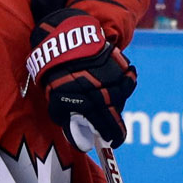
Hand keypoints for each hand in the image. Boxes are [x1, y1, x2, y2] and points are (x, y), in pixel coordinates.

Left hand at [27, 9, 136, 150]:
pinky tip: (117, 85)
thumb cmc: (56, 71)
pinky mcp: (120, 63)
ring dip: (116, 103)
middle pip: (117, 116)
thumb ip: (66, 118)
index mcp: (89, 104)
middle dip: (116, 127)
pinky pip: (129, 77)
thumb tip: (77, 135)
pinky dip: (125, 83)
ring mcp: (115, 78)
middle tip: (114, 132)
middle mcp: (105, 92)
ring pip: (122, 98)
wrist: (62, 39)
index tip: (113, 143)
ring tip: (107, 104)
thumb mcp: (54, 99)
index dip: (114, 138)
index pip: (108, 127)